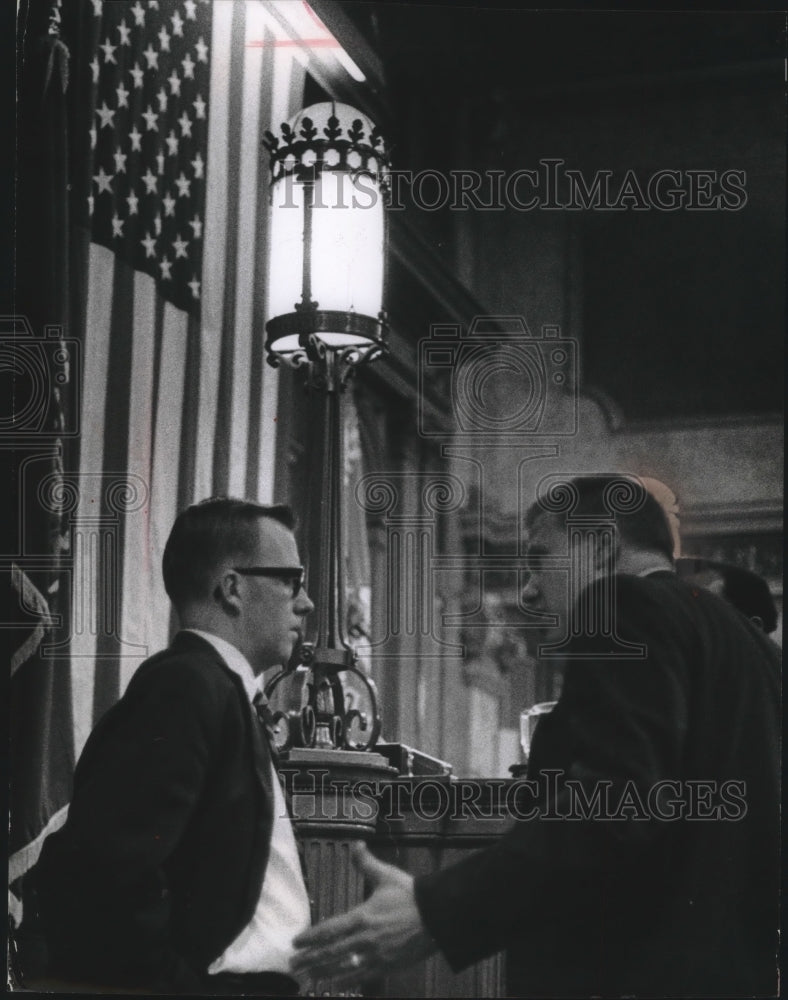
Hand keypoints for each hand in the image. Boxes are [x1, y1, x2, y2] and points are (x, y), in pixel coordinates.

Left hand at [290, 843, 435, 985]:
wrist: (438, 915)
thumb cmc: (412, 895)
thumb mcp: (386, 876)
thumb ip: (366, 863)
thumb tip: (356, 844)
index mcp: (362, 916)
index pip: (329, 930)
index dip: (310, 937)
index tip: (296, 942)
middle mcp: (365, 939)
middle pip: (330, 953)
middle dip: (309, 959)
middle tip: (293, 965)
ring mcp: (376, 956)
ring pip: (343, 968)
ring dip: (323, 972)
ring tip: (308, 977)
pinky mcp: (388, 966)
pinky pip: (362, 977)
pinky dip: (346, 980)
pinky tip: (336, 983)